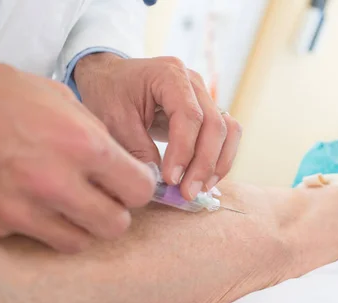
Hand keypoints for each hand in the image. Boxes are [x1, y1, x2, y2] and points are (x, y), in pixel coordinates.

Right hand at [0, 59, 154, 251]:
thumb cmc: (8, 95)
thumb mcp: (65, 103)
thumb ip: (99, 139)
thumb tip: (124, 168)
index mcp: (82, 145)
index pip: (140, 191)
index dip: (139, 187)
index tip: (130, 183)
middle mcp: (55, 181)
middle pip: (115, 226)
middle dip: (115, 212)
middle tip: (103, 198)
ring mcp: (22, 208)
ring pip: (79, 242)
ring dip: (81, 225)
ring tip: (69, 203)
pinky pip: (35, 238)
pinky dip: (40, 224)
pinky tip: (32, 200)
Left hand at [74, 53, 242, 200]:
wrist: (110, 79)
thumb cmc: (108, 94)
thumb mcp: (114, 120)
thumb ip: (138, 149)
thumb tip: (163, 182)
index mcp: (170, 74)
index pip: (189, 116)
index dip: (184, 151)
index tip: (171, 180)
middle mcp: (195, 82)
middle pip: (214, 125)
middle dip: (203, 164)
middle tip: (187, 192)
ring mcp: (205, 97)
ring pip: (228, 131)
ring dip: (218, 163)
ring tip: (200, 189)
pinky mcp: (208, 113)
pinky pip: (227, 136)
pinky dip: (220, 159)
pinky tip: (205, 180)